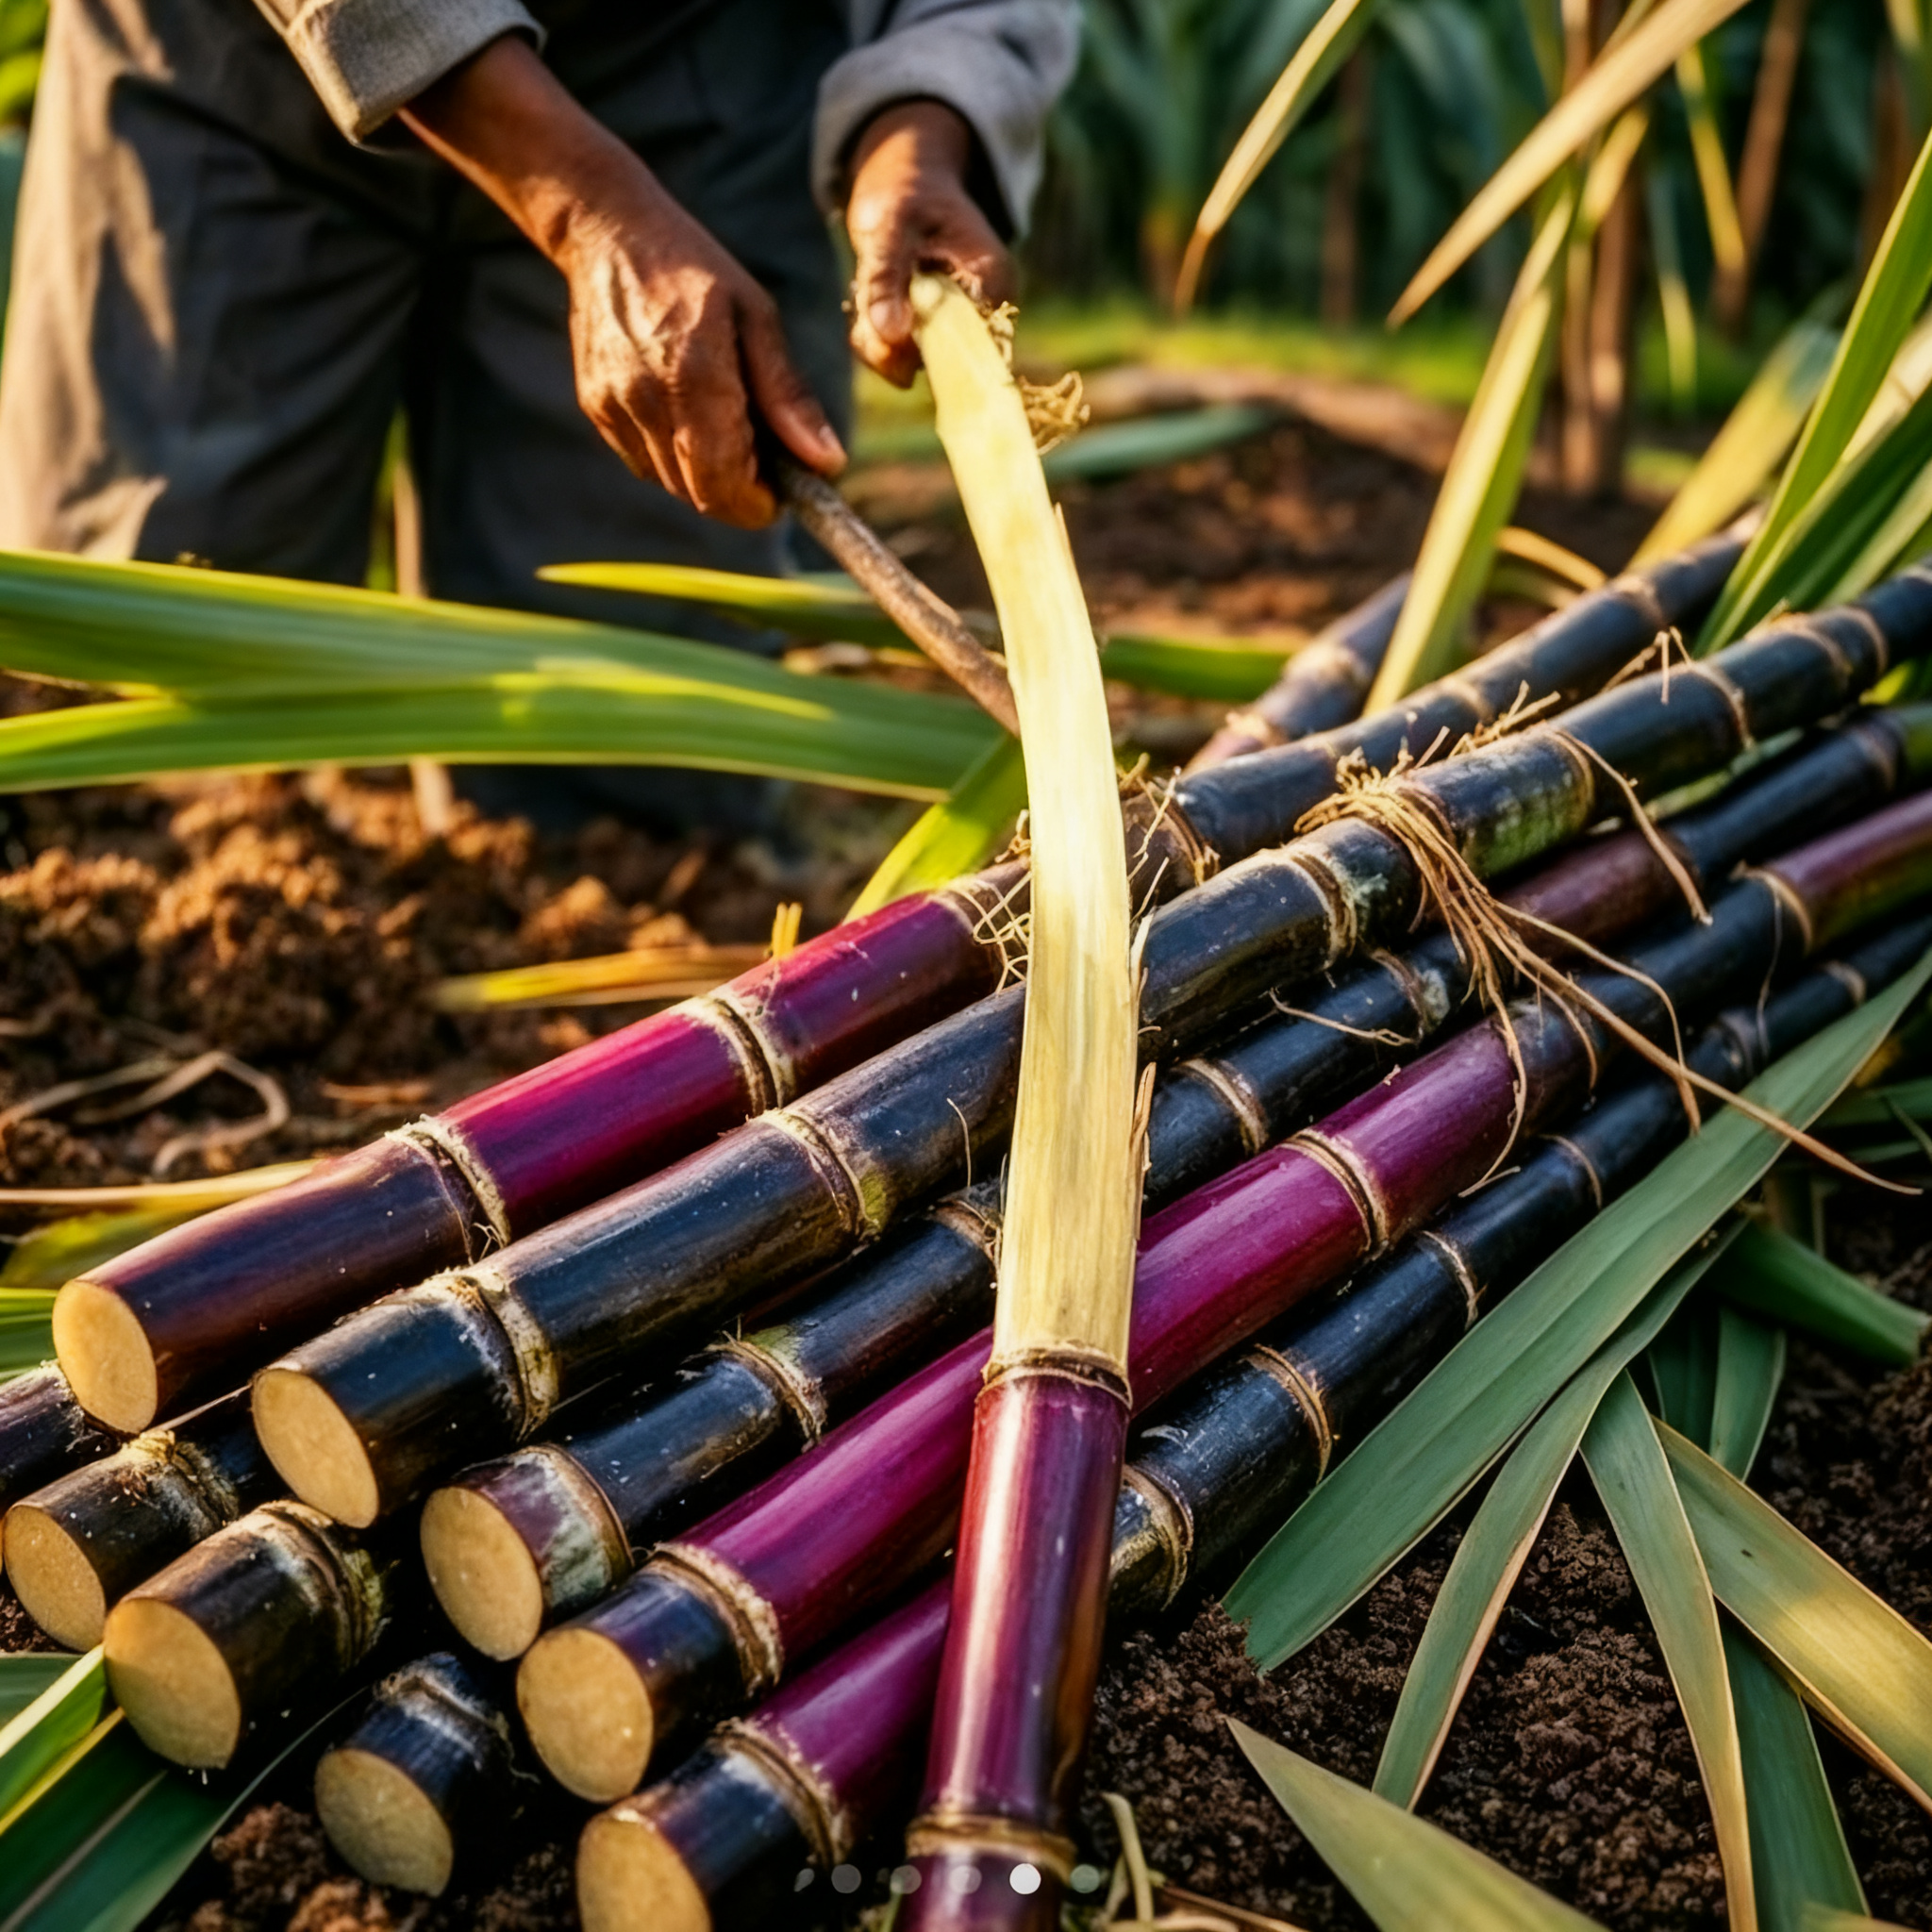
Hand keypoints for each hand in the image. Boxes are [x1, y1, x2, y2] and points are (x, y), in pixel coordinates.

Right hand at [403, 37, 841, 527]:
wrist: (607, 232)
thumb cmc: (696, 269)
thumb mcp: (758, 318)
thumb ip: (789, 396)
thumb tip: (827, 463)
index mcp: (695, 379)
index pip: (727, 487)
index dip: (761, 504)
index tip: (784, 489)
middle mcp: (649, 403)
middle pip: (702, 496)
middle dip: (740, 491)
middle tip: (764, 456)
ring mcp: (616, 409)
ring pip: (673, 484)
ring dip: (708, 474)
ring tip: (726, 422)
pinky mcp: (597, 409)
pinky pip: (645, 462)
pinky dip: (675, 455)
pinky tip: (687, 409)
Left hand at [845, 101, 1014, 386]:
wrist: (904, 181)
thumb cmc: (905, 191)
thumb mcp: (891, 225)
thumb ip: (886, 279)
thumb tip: (890, 337)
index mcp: (991, 282)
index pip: (976, 347)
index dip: (932, 354)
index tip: (889, 333)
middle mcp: (982, 312)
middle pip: (940, 362)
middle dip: (892, 343)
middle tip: (866, 295)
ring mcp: (957, 326)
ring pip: (912, 362)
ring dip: (876, 338)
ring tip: (865, 285)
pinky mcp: (932, 332)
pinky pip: (898, 355)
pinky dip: (872, 336)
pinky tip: (864, 298)